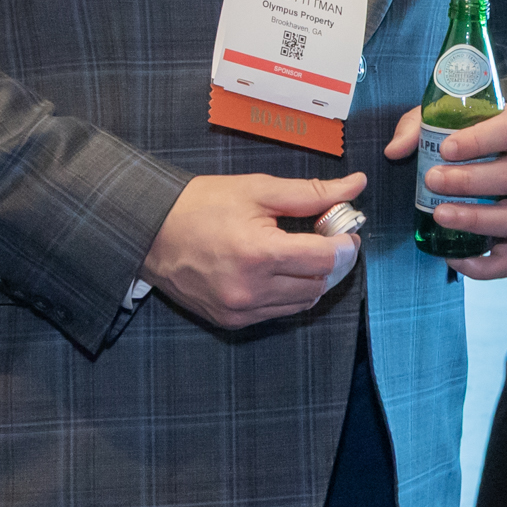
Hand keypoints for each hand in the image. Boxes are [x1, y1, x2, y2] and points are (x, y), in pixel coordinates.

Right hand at [140, 172, 364, 327]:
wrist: (151, 231)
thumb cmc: (202, 205)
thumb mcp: (259, 189)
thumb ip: (312, 193)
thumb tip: (355, 186)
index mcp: (260, 254)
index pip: (326, 259)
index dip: (344, 244)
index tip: (346, 230)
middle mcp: (251, 290)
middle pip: (319, 284)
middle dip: (330, 261)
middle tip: (325, 237)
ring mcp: (240, 310)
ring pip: (302, 303)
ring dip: (312, 279)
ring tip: (301, 252)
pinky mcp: (230, 320)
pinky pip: (278, 313)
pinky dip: (288, 294)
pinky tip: (279, 270)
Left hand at [385, 104, 506, 278]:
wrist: (502, 154)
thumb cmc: (473, 133)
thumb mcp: (450, 118)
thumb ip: (420, 128)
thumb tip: (394, 150)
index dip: (480, 141)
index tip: (445, 148)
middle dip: (469, 181)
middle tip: (432, 180)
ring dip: (474, 218)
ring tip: (439, 215)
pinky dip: (482, 265)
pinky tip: (452, 257)